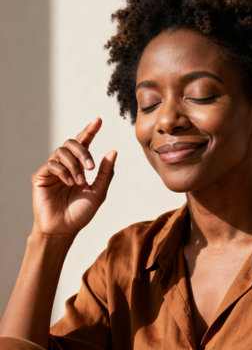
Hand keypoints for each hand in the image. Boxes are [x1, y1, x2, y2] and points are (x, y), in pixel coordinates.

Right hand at [31, 118, 116, 237]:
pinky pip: (52, 163)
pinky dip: (63, 171)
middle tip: (91, 167)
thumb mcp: (98, 192)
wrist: (63, 229)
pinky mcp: (40, 176)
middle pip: (72, 142)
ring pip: (62, 151)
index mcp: (79, 166)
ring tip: (79, 182)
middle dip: (84, 151)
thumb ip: (105, 172)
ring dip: (74, 165)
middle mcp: (65, 164)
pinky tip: (69, 183)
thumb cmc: (80, 212)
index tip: (99, 120)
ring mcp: (52, 169)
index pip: (84, 142)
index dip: (90, 130)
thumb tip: (114, 151)